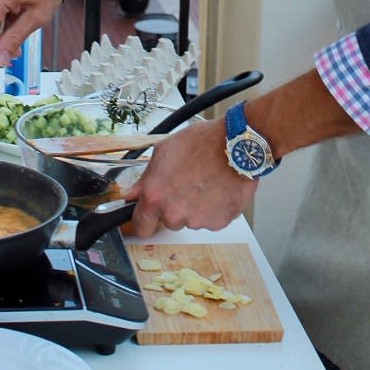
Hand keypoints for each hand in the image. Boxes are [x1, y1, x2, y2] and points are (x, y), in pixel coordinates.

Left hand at [123, 117, 256, 237]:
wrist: (236, 145)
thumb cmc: (202, 142)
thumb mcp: (164, 151)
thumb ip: (146, 178)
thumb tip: (133, 193)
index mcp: (155, 196)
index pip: (141, 227)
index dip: (145, 221)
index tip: (150, 216)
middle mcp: (174, 213)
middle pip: (169, 222)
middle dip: (175, 208)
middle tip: (186, 186)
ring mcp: (197, 220)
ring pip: (191, 220)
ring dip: (195, 207)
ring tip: (205, 183)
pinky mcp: (218, 222)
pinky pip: (211, 220)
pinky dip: (214, 209)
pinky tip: (217, 189)